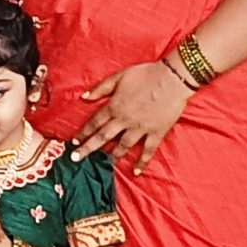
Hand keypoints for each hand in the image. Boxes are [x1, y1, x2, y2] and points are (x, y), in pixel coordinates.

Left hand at [73, 62, 190, 172]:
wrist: (173, 79)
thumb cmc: (146, 74)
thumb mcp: (119, 77)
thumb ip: (100, 88)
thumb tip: (83, 97)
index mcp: (114, 106)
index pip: (94, 123)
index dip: (83, 133)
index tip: (73, 142)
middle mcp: (124, 120)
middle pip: (102, 137)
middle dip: (88, 149)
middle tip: (75, 159)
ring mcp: (140, 128)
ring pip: (122, 146)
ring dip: (112, 156)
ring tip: (103, 164)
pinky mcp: (156, 132)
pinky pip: (148, 150)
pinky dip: (142, 162)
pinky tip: (136, 172)